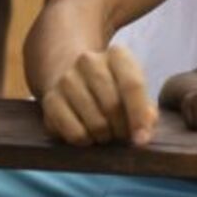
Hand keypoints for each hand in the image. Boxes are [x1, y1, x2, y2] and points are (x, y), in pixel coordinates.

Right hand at [40, 45, 157, 146]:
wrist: (74, 78)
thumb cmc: (114, 89)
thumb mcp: (133, 91)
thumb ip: (146, 111)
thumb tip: (142, 134)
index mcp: (117, 54)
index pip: (132, 85)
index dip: (139, 116)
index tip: (142, 139)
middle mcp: (89, 61)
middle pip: (112, 106)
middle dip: (122, 129)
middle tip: (123, 136)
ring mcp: (67, 79)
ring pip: (95, 122)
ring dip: (105, 137)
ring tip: (107, 134)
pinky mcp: (50, 100)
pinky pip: (74, 133)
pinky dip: (86, 142)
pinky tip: (89, 136)